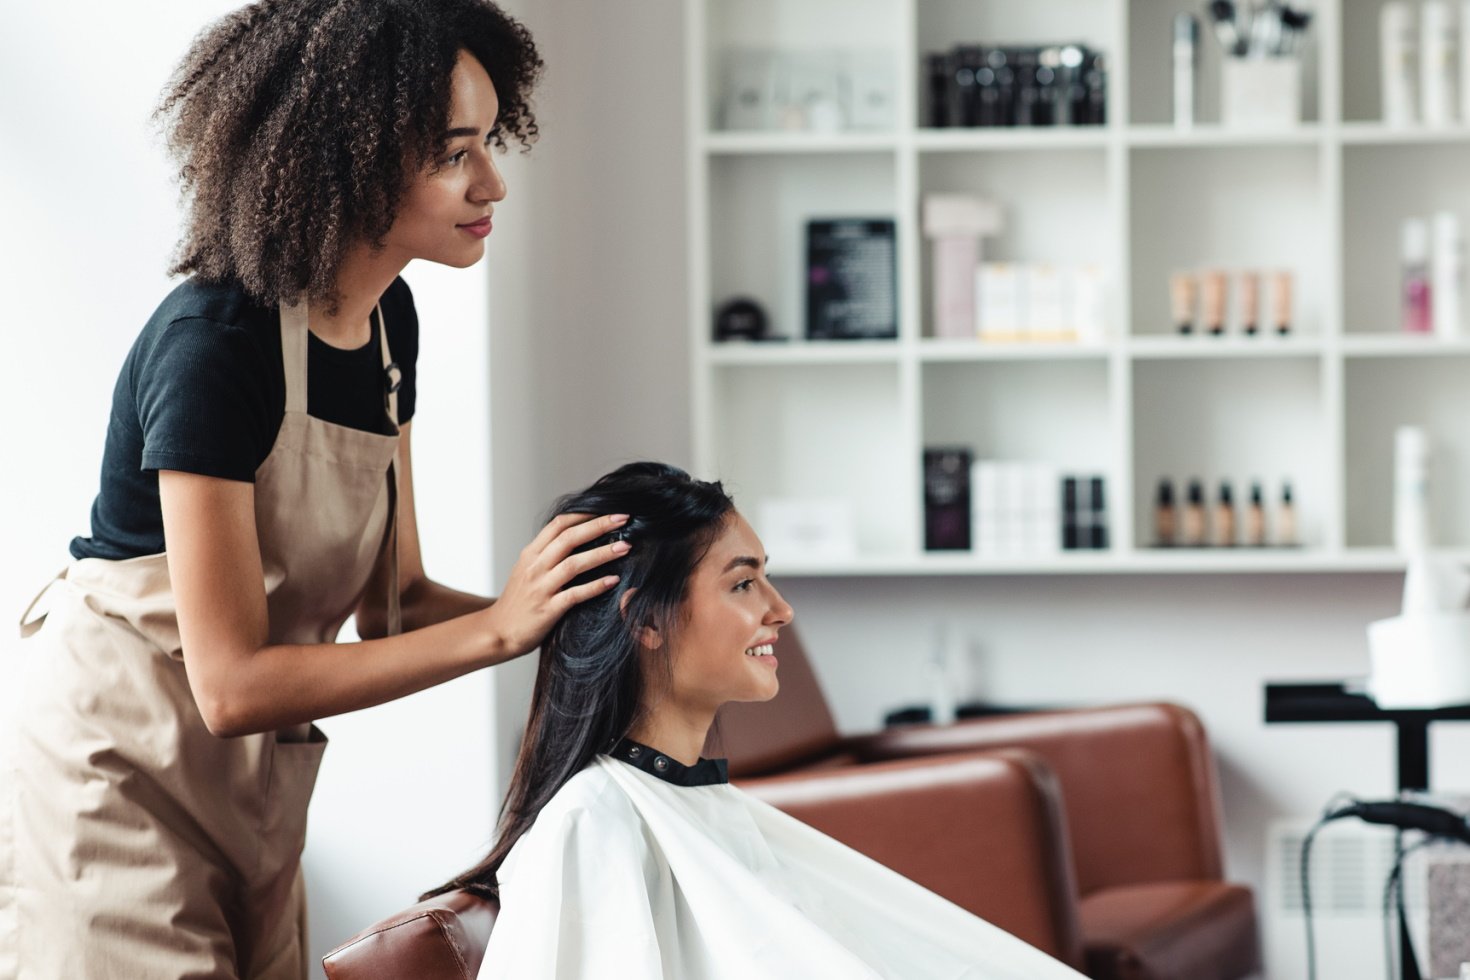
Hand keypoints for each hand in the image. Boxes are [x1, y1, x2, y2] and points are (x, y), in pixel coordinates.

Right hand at [483, 512, 629, 659]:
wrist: (497, 632)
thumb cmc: (517, 601)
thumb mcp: (527, 570)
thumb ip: (547, 554)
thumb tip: (577, 538)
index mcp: (531, 554)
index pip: (558, 525)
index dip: (584, 515)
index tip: (607, 510)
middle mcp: (535, 567)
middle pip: (569, 538)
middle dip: (598, 526)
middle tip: (623, 518)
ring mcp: (541, 588)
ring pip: (574, 564)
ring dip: (602, 553)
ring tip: (625, 547)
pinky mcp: (548, 610)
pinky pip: (575, 595)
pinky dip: (595, 586)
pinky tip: (613, 580)